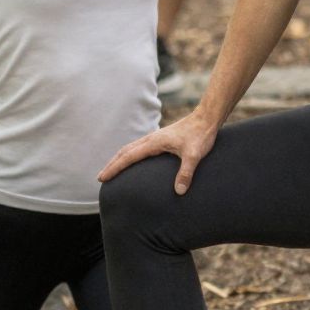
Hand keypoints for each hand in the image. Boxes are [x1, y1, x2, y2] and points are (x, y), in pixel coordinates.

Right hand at [99, 111, 217, 193]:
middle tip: (101, 177)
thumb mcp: (194, 155)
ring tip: (113, 169)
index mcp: (154, 142)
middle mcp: (152, 139)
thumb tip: (179, 192)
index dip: (114, 168)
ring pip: (132, 148)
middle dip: (113, 164)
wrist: (207, 118)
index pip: (128, 156)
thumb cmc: (200, 135)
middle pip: (126, 151)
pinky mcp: (163, 139)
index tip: (102, 177)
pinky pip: (140, 147)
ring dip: (120, 158)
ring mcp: (157, 138)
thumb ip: (186, 172)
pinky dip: (131, 154)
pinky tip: (135, 160)